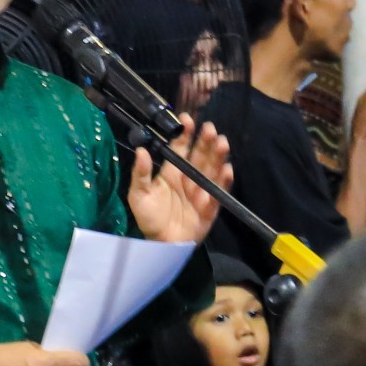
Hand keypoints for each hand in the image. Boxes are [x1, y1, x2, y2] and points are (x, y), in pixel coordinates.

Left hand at [126, 117, 230, 244]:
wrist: (160, 245)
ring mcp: (201, 192)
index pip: (181, 148)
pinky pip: (219, 192)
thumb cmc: (149, 219)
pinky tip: (226, 169)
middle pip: (200, 156)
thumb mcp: (139, 195)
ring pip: (212, 170)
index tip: (188, 120)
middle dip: (205, 142)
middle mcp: (189, 178)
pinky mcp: (211, 207)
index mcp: (172, 172)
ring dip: (218, 156)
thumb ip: (140, 173)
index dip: (185, 134)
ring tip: (221, 143)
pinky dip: (224, 181)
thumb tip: (141, 150)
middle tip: (210, 129)